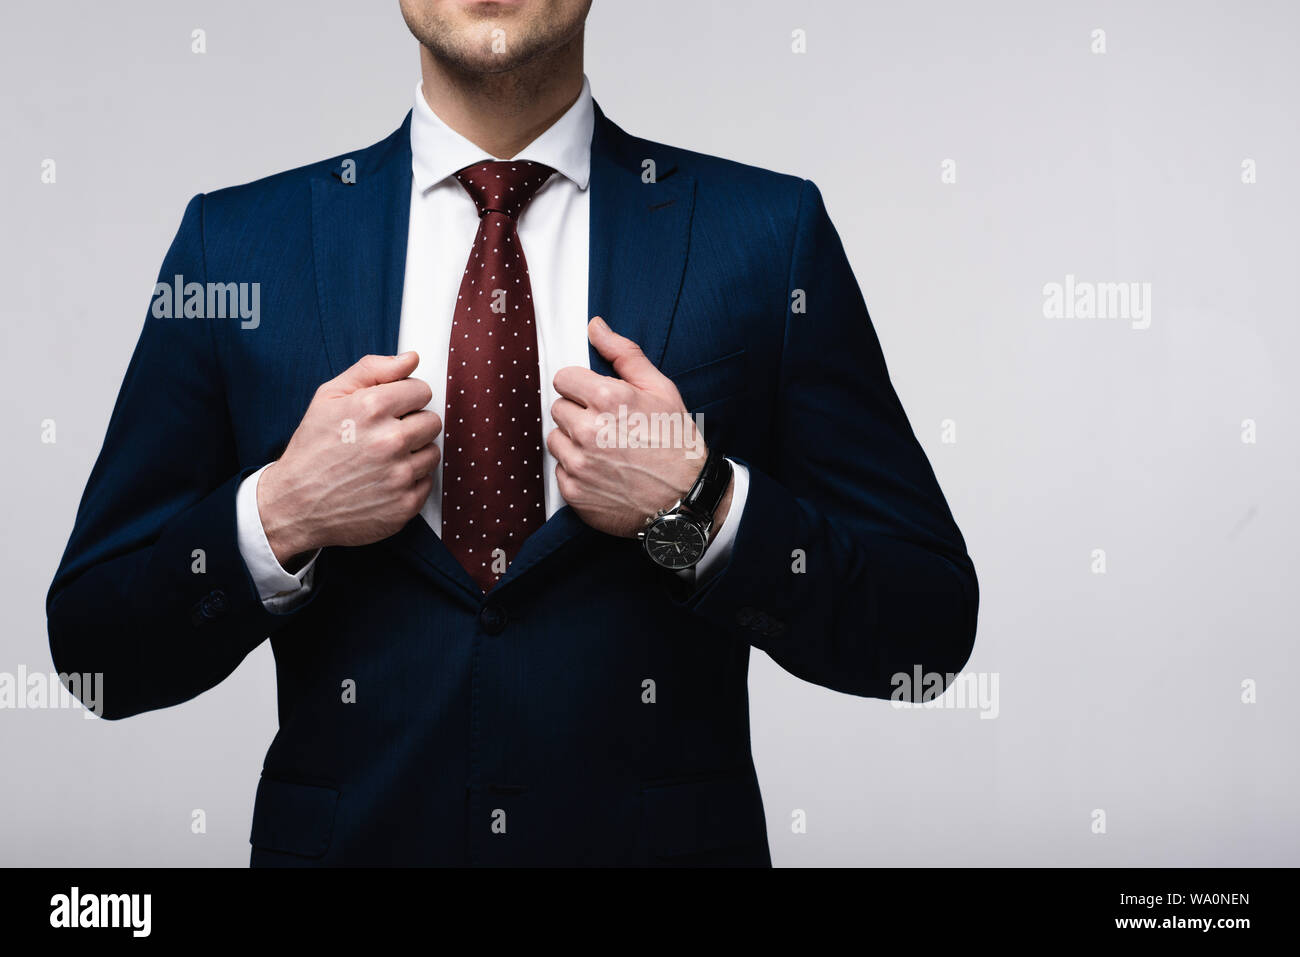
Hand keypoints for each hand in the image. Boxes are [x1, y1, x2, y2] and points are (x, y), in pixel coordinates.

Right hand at [258, 352, 440, 564]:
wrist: (294, 504)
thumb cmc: (312, 448)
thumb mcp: (329, 397)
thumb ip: (372, 370)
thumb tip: (411, 358)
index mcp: (372, 408)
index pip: (422, 391)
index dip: (405, 398)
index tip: (390, 409)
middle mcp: (390, 441)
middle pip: (432, 421)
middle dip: (412, 424)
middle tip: (385, 435)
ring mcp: (399, 475)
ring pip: (433, 452)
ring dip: (413, 453)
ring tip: (383, 459)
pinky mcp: (405, 504)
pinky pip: (427, 482)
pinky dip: (410, 481)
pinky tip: (383, 480)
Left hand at [548, 317, 731, 538]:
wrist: (687, 499)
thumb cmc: (677, 442)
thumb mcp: (661, 389)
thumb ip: (624, 353)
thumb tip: (595, 326)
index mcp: (607, 399)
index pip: (563, 378)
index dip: (582, 386)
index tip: (599, 398)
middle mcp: (588, 431)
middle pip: (558, 408)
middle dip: (579, 413)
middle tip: (608, 426)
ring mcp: (579, 464)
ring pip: (555, 439)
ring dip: (573, 441)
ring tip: (605, 450)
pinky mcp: (575, 492)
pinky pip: (560, 471)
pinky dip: (577, 471)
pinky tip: (604, 472)